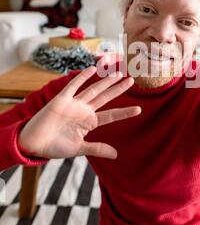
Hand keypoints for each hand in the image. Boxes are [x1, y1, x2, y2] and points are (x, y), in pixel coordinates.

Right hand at [18, 66, 140, 159]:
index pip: (110, 115)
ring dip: (105, 81)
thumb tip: (116, 155)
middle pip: (105, 97)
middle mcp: (83, 111)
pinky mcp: (61, 100)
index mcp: (89, 122)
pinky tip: (92, 69)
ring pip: (93, 90)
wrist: (34, 144)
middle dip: (118, 89)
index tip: (139, 109)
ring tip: (118, 74)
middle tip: (132, 80)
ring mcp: (73, 104)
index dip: (124, 112)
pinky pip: (73, 86)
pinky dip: (82, 77)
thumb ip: (97, 149)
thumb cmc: (54, 147)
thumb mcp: (79, 149)